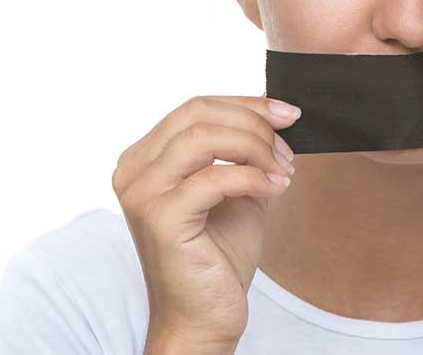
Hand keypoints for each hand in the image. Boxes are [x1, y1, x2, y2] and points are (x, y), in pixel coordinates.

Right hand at [112, 94, 299, 351]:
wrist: (204, 317)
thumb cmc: (218, 257)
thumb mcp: (234, 190)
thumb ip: (242, 153)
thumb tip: (276, 115)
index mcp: (145, 159)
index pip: (196, 108)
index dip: (247, 105)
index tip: (288, 114)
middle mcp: (134, 172)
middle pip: (197, 114)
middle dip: (253, 123)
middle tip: (288, 147)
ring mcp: (142, 194)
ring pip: (202, 138)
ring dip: (254, 148)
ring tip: (282, 171)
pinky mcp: (160, 219)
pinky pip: (214, 178)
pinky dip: (252, 177)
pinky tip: (275, 189)